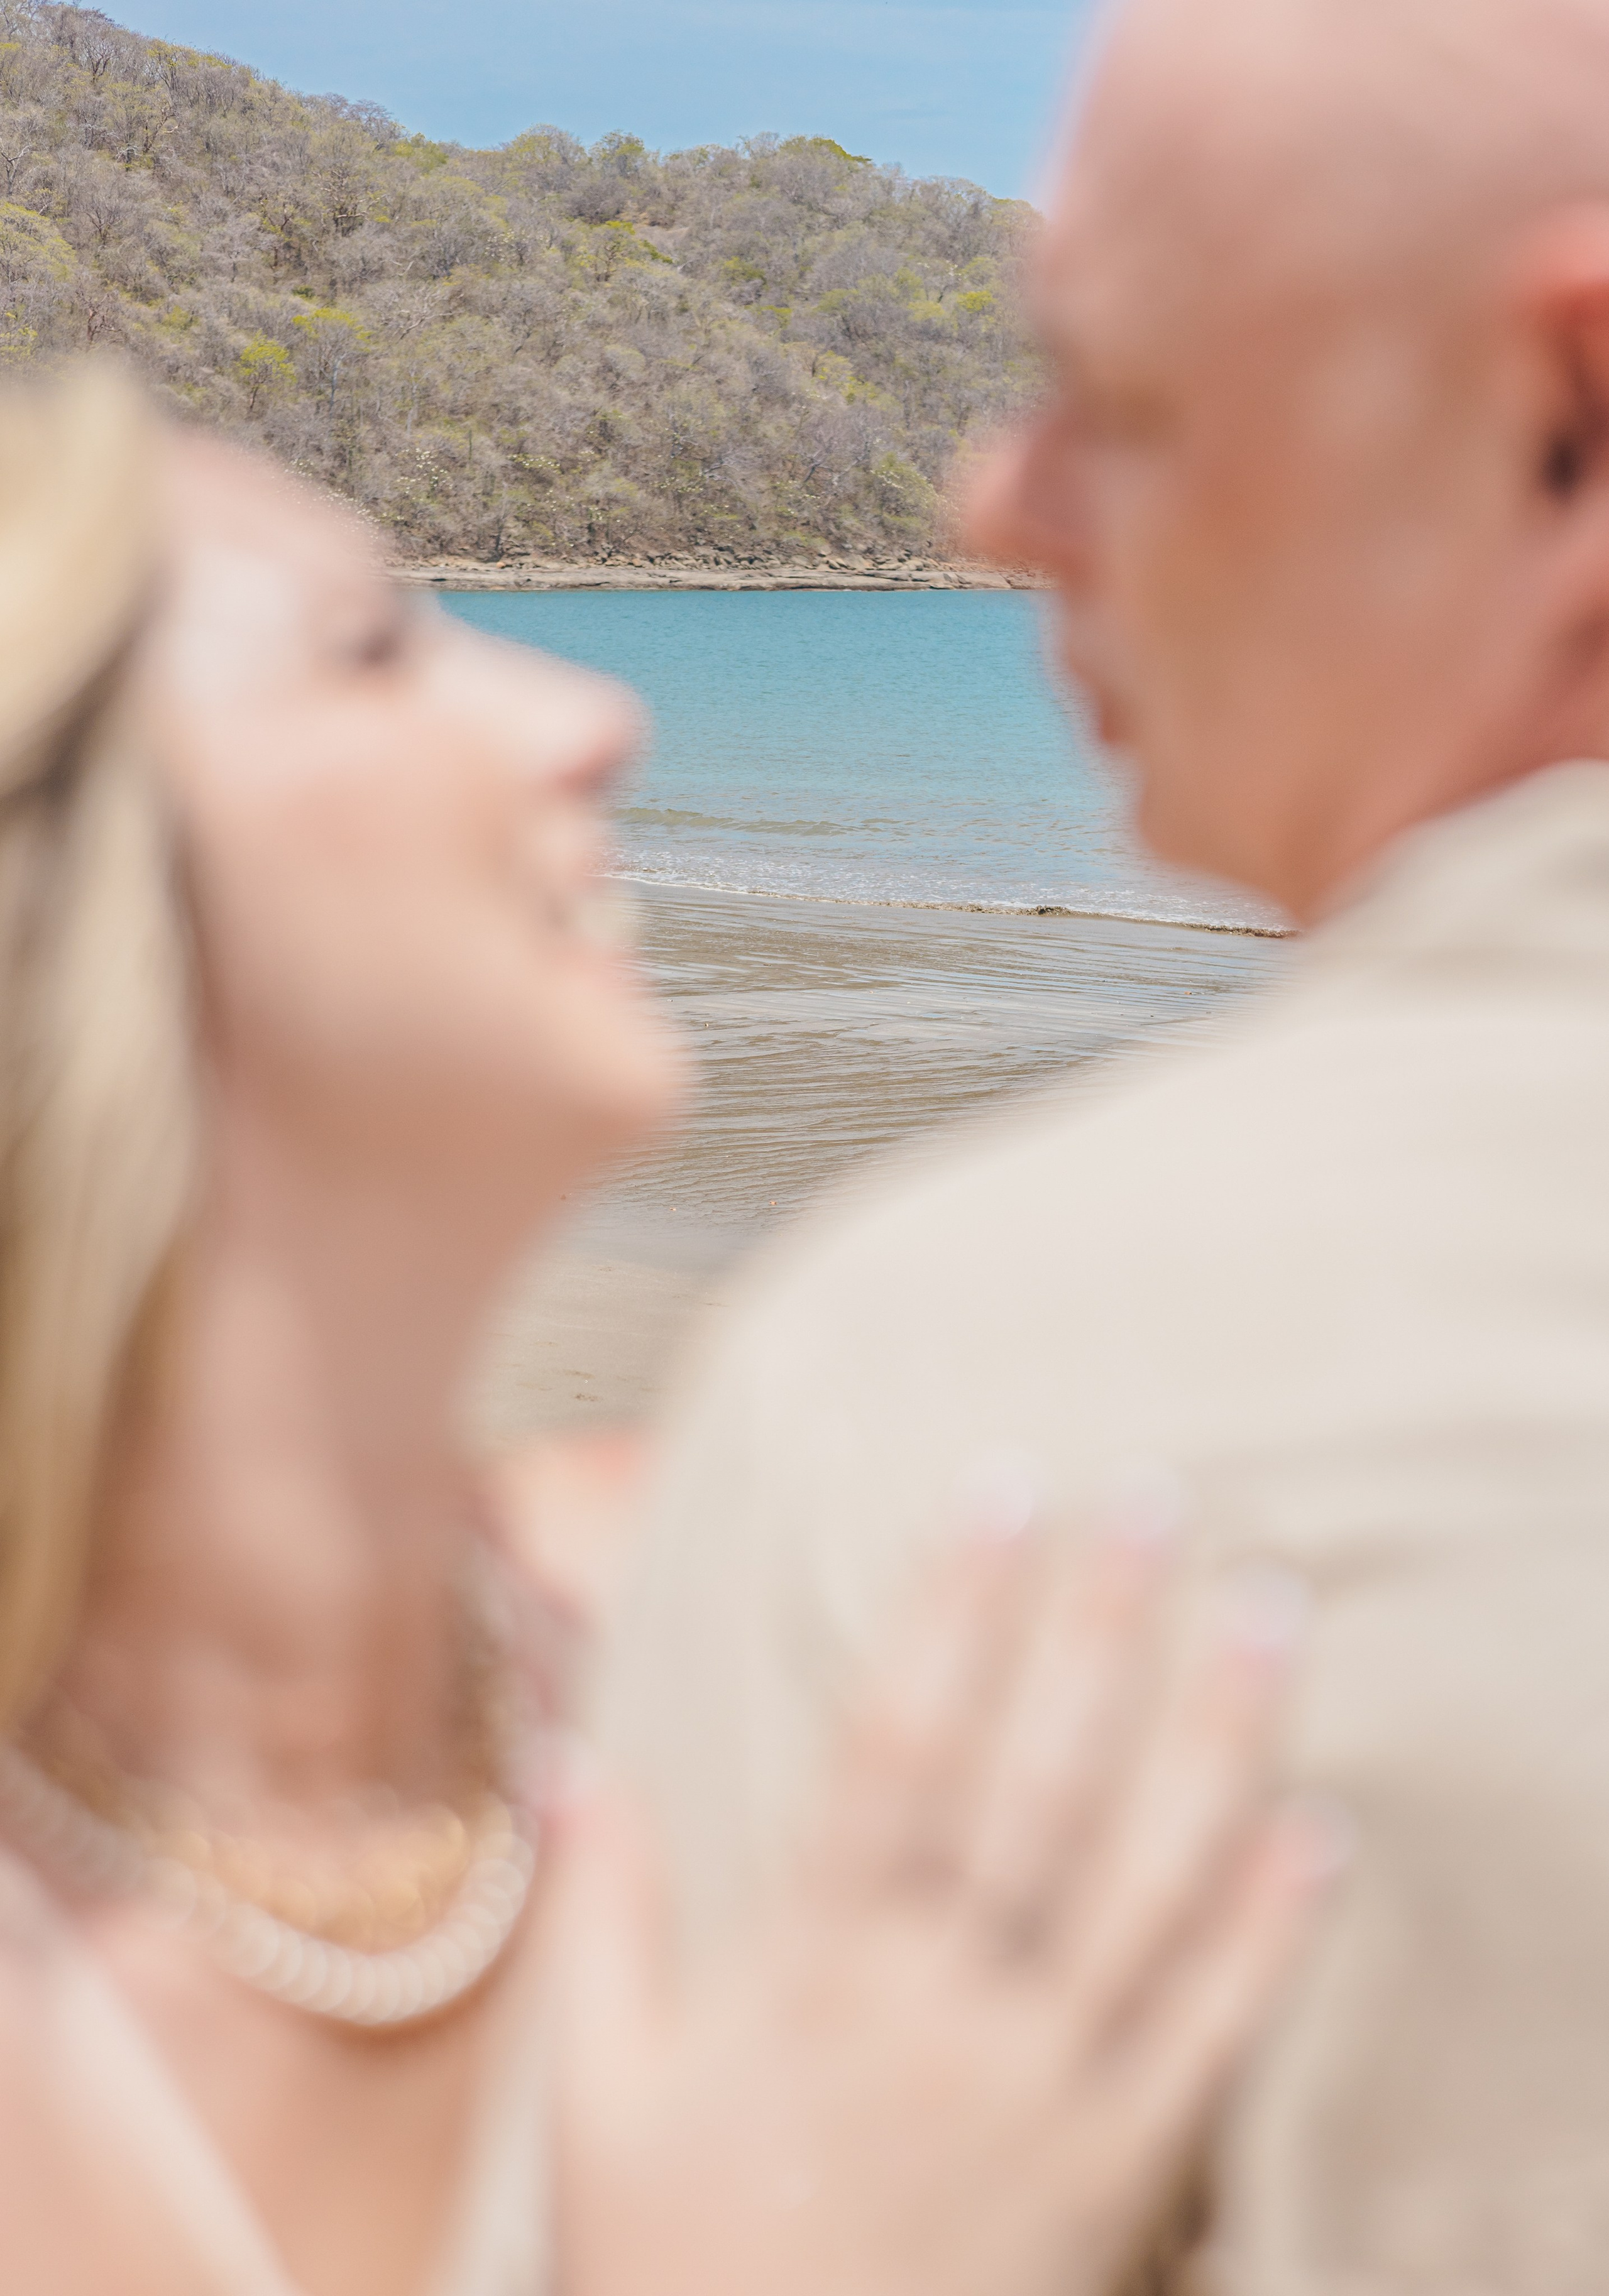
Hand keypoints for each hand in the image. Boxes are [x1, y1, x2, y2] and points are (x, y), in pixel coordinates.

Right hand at [545, 1494, 1339, 2295]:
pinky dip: (1267, 1935)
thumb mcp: (599, 2097)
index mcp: (810, 1969)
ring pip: (1142, 1884)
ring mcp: (1039, 2090)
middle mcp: (936, 2008)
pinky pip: (1206, 2039)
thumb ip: (605, 1921)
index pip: (894, 1747)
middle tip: (1151, 1495)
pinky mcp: (1116, 2177)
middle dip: (1095, 1628)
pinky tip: (1318, 1832)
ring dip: (1211, 1739)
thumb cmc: (677, 2261)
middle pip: (1033, 1783)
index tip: (994, 1493)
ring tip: (1265, 1610)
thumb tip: (578, 1763)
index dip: (948, 1610)